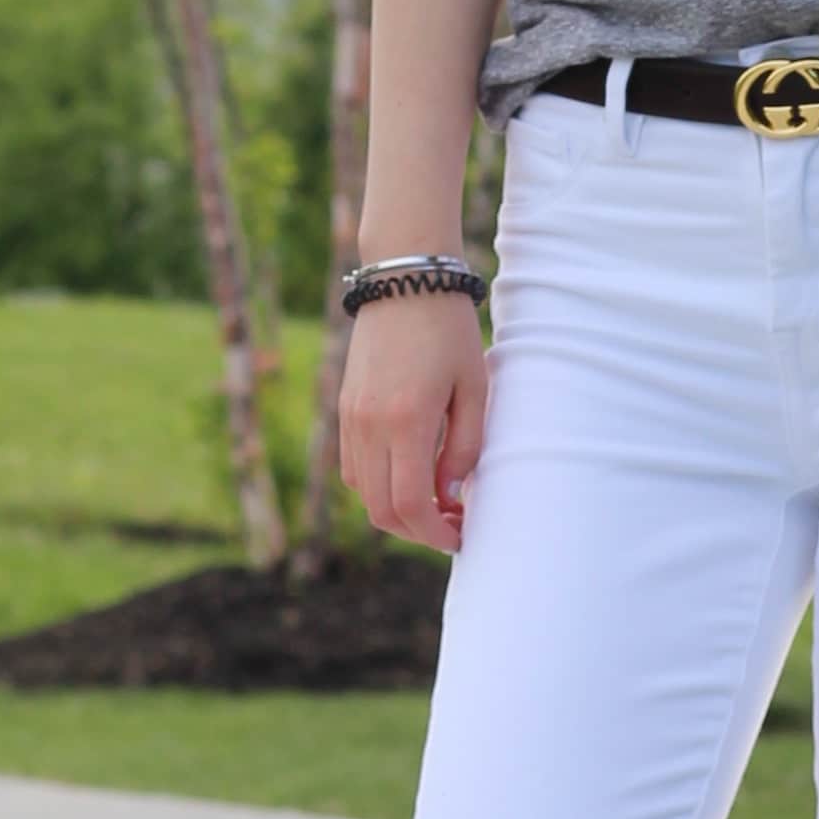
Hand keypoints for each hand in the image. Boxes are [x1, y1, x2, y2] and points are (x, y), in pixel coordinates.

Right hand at [337, 290, 489, 554]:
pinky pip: (353, 467)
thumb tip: (449, 495)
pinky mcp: (345, 409)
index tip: (460, 537)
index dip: (434, 533)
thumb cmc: (450, 332)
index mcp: (406, 421)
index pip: (409, 504)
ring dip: (396, 510)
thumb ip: (464, 447)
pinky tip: (409, 473)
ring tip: (435, 500)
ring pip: (363, 493)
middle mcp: (370, 425)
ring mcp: (351, 418)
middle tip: (452, 524)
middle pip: (381, 510)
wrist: (406, 281)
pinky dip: (377, 485)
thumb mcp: (473, 389)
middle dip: (418, 530)